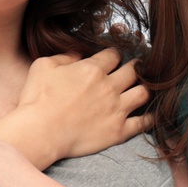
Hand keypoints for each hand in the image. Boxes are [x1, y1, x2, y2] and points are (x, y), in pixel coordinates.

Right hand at [18, 48, 151, 159]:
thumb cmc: (37, 99)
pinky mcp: (118, 131)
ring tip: (142, 89)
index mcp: (92, 69)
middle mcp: (109, 87)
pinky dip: (149, 118)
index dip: (115, 54)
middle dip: (135, 68)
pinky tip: (150, 116)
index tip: (114, 57)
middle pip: (133, 71)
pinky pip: (143, 123)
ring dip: (144, 89)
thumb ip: (64, 56)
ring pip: (143, 93)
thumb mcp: (43, 66)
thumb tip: (78, 54)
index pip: (114, 55)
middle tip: (135, 70)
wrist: (39, 132)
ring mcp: (116, 109)